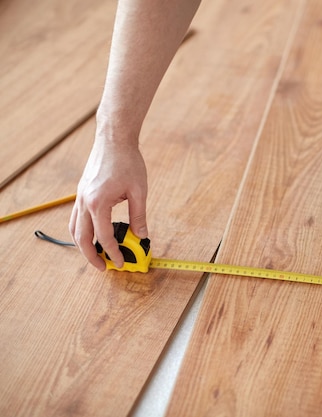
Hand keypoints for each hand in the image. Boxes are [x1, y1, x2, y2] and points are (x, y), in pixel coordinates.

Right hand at [69, 138, 147, 270]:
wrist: (114, 139)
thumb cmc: (128, 161)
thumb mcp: (139, 191)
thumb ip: (139, 215)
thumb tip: (141, 235)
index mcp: (99, 203)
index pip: (104, 237)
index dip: (113, 253)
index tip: (121, 263)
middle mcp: (85, 202)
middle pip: (82, 238)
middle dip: (92, 256)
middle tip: (104, 267)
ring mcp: (80, 197)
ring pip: (75, 229)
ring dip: (83, 245)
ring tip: (96, 256)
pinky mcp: (81, 192)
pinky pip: (76, 218)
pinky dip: (81, 231)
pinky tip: (93, 235)